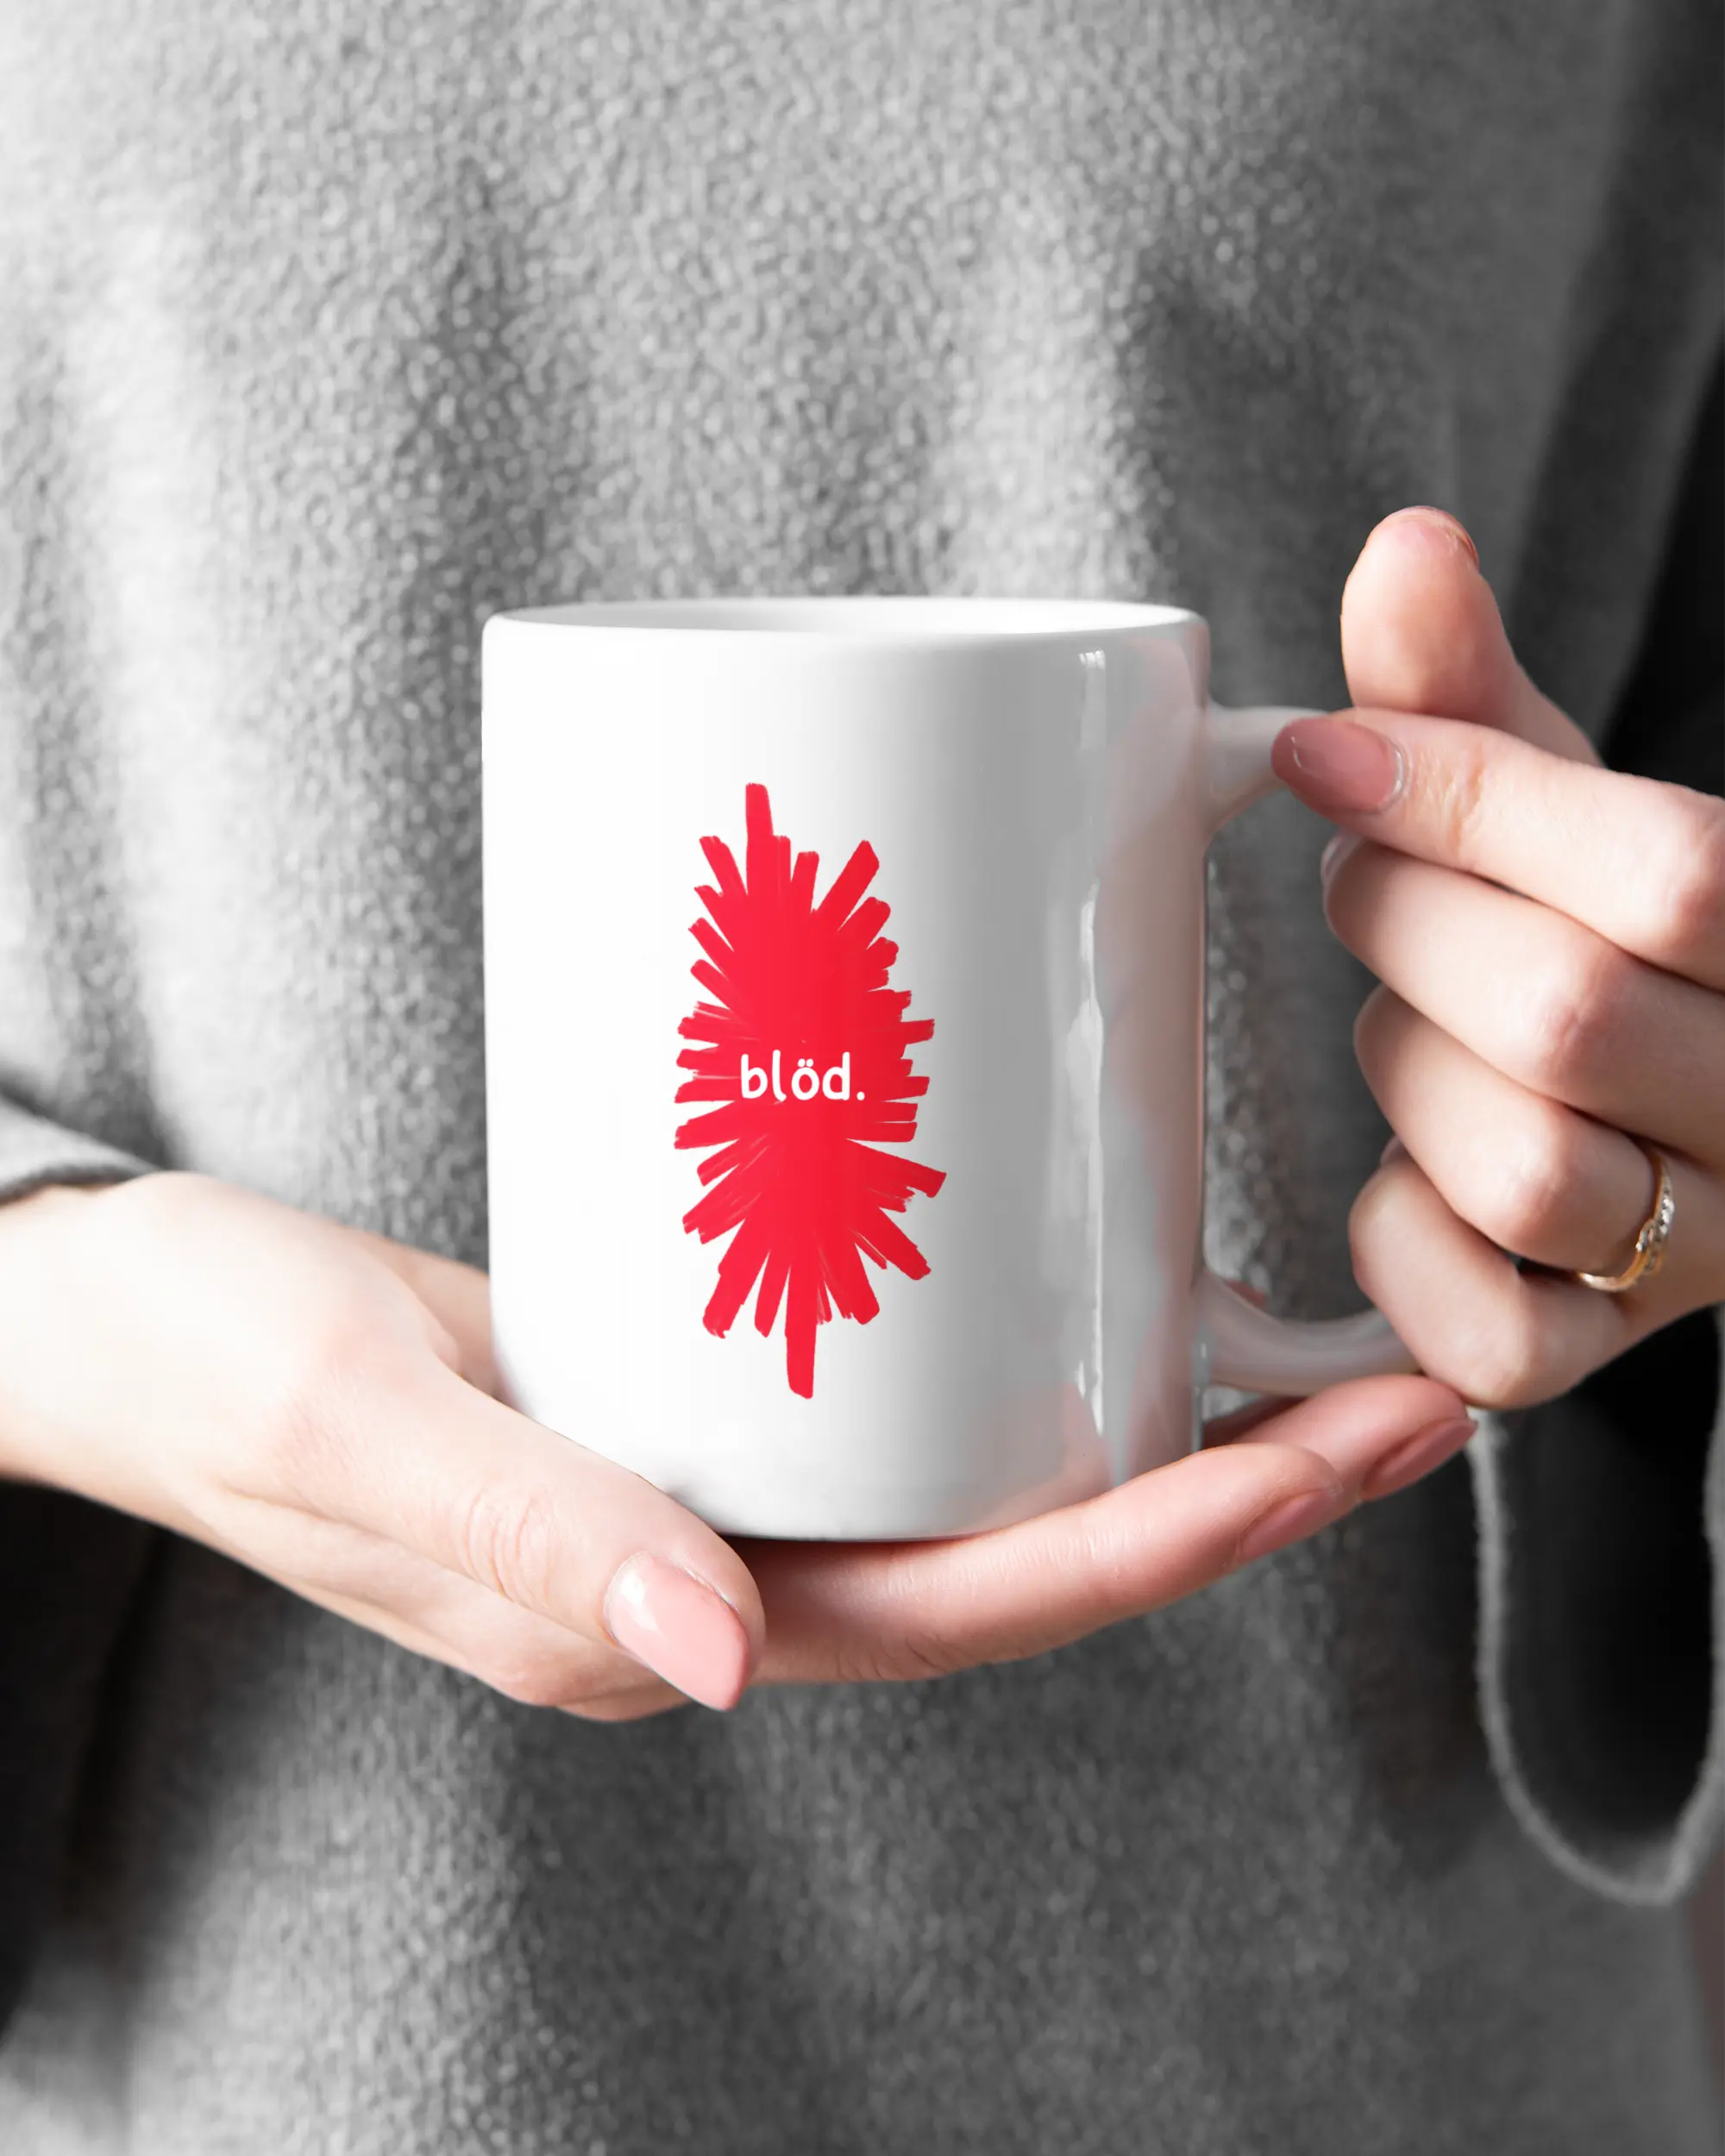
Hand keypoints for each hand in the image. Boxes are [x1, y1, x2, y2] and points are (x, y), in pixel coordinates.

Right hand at [0, 1172, 1468, 1717]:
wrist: (114, 1312)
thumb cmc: (206, 1363)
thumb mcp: (353, 1427)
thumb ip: (528, 1534)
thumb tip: (727, 1653)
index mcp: (654, 1621)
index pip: (961, 1609)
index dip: (1155, 1541)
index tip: (1317, 1456)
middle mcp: (710, 1570)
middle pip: (1017, 1549)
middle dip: (1218, 1486)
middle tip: (1396, 1381)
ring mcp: (704, 1487)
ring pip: (972, 1475)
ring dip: (1147, 1416)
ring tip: (1308, 1335)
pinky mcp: (685, 1395)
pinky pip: (887, 1397)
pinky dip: (1013, 1350)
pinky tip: (1093, 1270)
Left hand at [1273, 507, 1724, 1405]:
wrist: (1688, 1114)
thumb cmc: (1607, 935)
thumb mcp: (1567, 802)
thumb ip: (1479, 695)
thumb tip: (1405, 549)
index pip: (1673, 874)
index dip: (1470, 800)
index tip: (1324, 753)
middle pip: (1567, 1016)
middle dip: (1405, 923)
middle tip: (1362, 878)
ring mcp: (1704, 1250)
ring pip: (1523, 1172)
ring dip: (1405, 1073)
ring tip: (1410, 1018)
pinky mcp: (1603, 1355)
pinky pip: (1490, 1334)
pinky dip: (1400, 1245)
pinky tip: (1404, 1174)